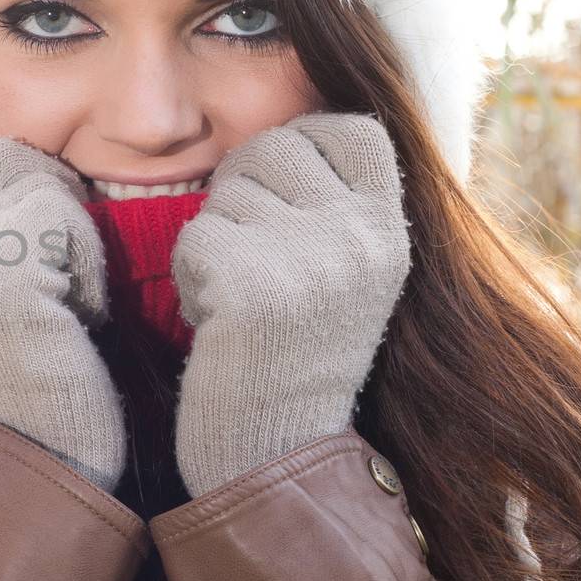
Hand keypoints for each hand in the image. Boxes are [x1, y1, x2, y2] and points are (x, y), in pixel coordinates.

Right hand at [0, 136, 128, 492]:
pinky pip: (62, 217)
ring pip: (34, 178)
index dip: (7, 178)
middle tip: (59, 270)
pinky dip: (87, 263)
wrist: (43, 459)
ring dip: (71, 227)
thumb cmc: (38, 373)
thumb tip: (23, 162)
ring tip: (66, 296)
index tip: (35, 241)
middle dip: (46, 195)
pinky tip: (80, 316)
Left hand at [169, 112, 412, 497]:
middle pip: (275, 145)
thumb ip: (336, 206)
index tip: (280, 186)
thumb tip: (293, 129)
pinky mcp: (250, 280)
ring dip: (215, 237)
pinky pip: (195, 236)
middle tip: (245, 247)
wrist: (275, 451)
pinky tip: (215, 319)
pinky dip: (190, 274)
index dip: (304, 140)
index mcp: (389, 232)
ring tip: (237, 296)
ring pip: (226, 191)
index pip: (353, 129)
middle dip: (242, 186)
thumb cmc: (295, 356)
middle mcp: (359, 237)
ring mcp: (307, 257)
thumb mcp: (348, 274)